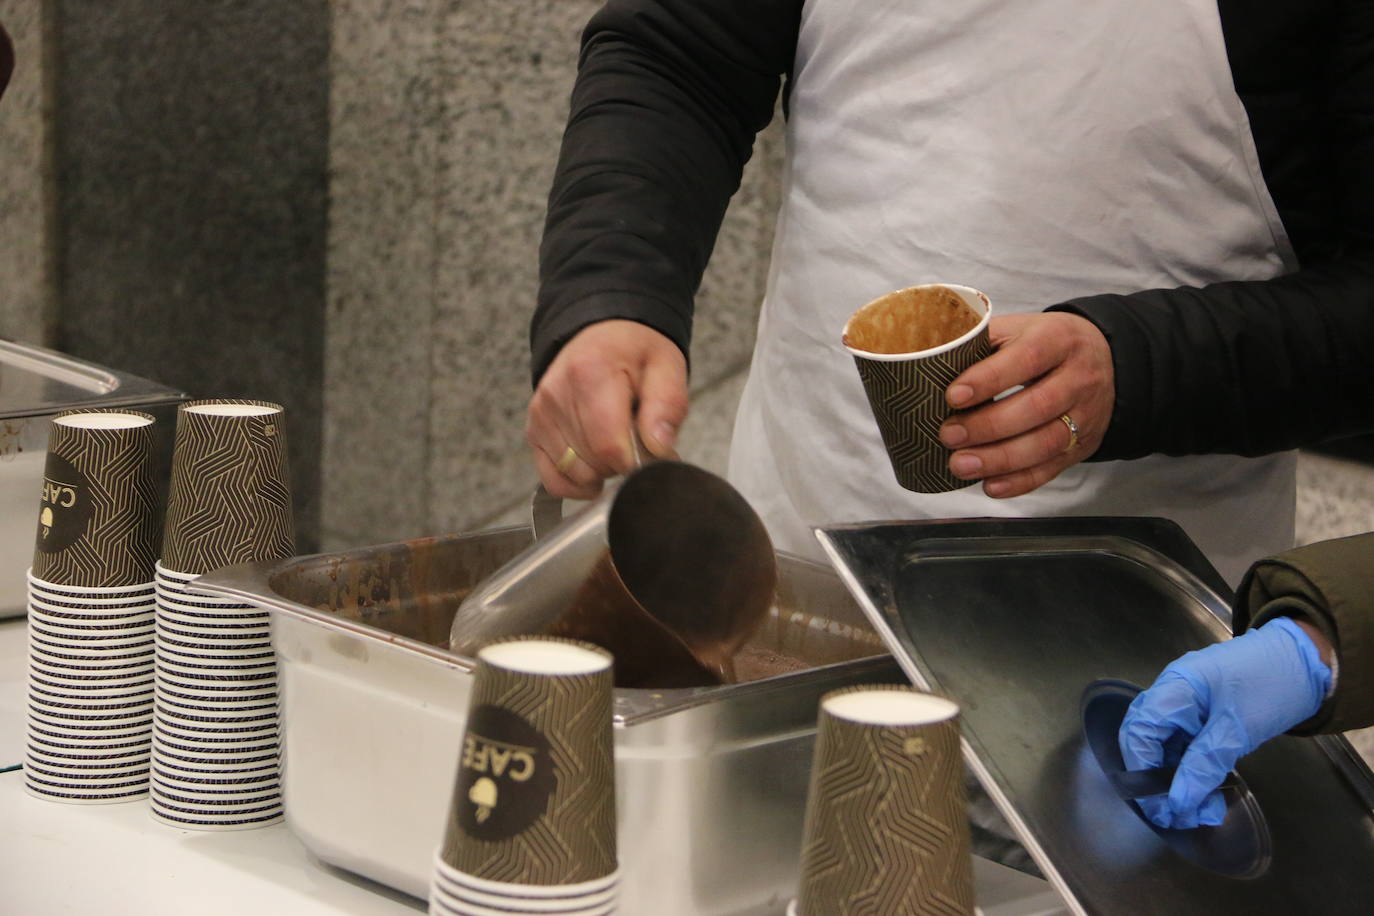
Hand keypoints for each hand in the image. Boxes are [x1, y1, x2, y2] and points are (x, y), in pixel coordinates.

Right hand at [526, 320, 687, 499]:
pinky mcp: (534, 429)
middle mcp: (557, 395)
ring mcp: (541, 414)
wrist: (603, 334)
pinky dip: (576, 483)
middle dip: (621, 465)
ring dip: (600, 472)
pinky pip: (552, 479)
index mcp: (590, 374)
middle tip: (635, 440)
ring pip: (574, 475)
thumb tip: (659, 449)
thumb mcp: (666, 368)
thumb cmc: (636, 353)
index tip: (650, 451)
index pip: (609, 447)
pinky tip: (594, 467)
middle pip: (592, 464)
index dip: (635, 462)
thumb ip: (667, 407)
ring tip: (614, 443)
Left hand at [938, 312, 1113, 497]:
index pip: (1027, 358)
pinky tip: (989, 485)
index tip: (952, 396)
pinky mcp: (1082, 445)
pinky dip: (1019, 481)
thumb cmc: (1043, 344)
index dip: (989, 379)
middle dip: (988, 426)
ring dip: (1000, 459)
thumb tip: (927, 365)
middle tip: (947, 435)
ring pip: (1047, 443)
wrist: (1103, 360)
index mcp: (1059, 339)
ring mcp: (1085, 415)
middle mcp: (1079, 378)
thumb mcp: (1018, 329)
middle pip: (1038, 407)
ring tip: (959, 465)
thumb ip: (981, 343)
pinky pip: (1053, 468)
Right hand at [1117, 617, 1330, 829]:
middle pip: (1147, 740)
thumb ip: (1205, 764)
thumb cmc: (1270, 685)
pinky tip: (1209, 797)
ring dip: (1179, 781)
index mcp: (1174, 687)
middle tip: (1173, 815)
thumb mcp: (1238, 728)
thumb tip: (1179, 801)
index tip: (1158, 804)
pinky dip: (1196, 772)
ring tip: (1200, 813)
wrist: (1308, 663)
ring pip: (1168, 748)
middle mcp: (1173, 695)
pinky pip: (1189, 748)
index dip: (1142, 769)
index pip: (1140, 730)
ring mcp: (1188, 707)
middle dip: (1156, 779)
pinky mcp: (1205, 718)